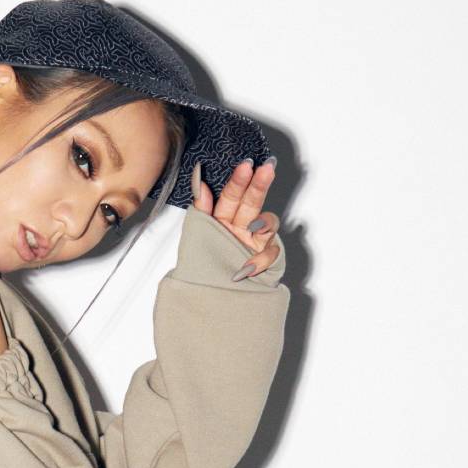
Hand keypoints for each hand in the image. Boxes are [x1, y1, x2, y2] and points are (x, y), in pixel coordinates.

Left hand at [190, 155, 280, 276]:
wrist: (209, 301)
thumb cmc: (203, 269)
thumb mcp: (196, 236)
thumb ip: (200, 209)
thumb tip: (199, 181)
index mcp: (224, 220)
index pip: (232, 196)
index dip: (239, 181)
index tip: (245, 166)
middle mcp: (242, 227)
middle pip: (253, 202)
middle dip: (260, 185)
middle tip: (266, 169)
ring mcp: (256, 243)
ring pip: (269, 224)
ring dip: (265, 223)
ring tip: (256, 226)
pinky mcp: (266, 260)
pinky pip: (271, 254)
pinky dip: (260, 261)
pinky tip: (247, 268)